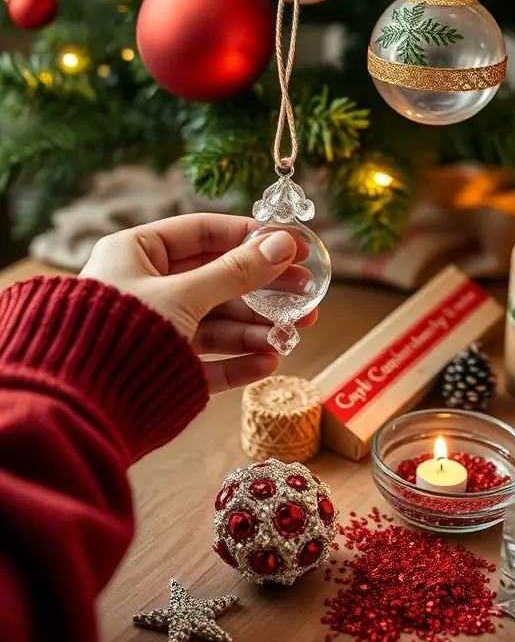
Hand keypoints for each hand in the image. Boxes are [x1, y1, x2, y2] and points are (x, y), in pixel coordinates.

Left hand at [80, 213, 317, 393]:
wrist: (78, 409)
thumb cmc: (121, 333)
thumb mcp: (184, 295)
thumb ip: (237, 271)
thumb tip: (283, 243)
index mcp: (135, 252)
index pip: (203, 232)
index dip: (252, 236)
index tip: (296, 245)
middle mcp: (144, 286)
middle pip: (217, 279)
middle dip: (264, 289)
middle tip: (308, 295)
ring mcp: (154, 328)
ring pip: (216, 321)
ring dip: (257, 327)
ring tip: (295, 333)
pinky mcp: (161, 368)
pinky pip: (207, 359)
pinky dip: (237, 361)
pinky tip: (269, 361)